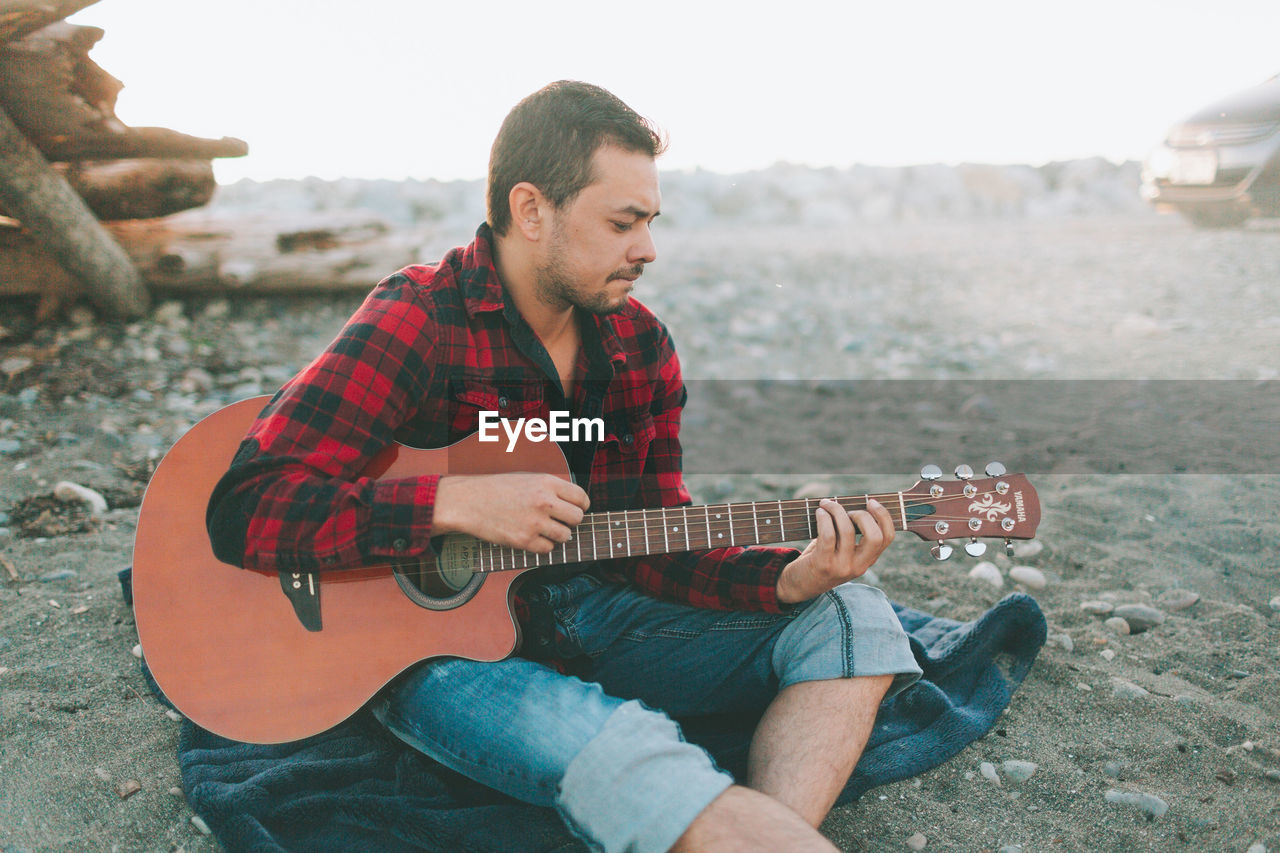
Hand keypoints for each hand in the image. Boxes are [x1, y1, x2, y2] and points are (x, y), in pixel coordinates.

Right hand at [433, 473, 589, 552]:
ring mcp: (535, 522)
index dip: (581, 506)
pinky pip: (548, 549)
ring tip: (543, 529)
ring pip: (565, 536)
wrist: (468, 501)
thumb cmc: (497, 489)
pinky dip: (543, 546)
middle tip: (559, 521)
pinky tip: (531, 536)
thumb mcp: (528, 479)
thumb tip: (575, 505)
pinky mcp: (524, 540)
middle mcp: (544, 502)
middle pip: (577, 518)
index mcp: (546, 482)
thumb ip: (552, 490)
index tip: (575, 509)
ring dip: (557, 535)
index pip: (581, 497)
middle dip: (570, 522)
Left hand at [775, 498, 895, 603]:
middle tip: (847, 510)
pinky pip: (828, 534)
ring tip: (827, 505)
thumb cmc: (821, 560)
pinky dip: (824, 518)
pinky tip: (819, 512)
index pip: (888, 537)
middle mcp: (858, 566)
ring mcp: (841, 566)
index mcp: (868, 560)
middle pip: (875, 536)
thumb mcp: (843, 552)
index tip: (871, 502)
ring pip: (848, 530)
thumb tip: (853, 504)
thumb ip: (852, 535)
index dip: (883, 516)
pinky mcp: (823, 564)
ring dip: (837, 510)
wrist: (799, 585)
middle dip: (863, 515)